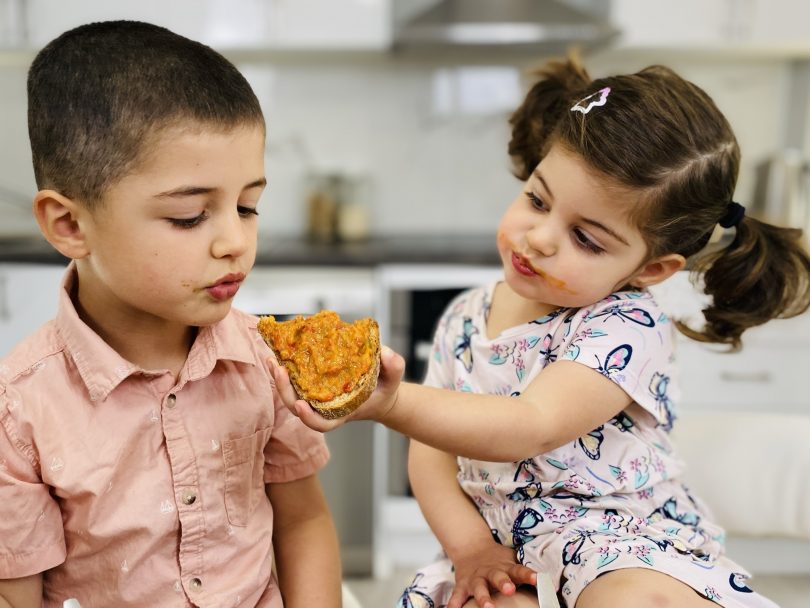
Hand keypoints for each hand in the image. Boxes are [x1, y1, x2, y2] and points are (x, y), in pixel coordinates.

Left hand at [268, 345, 405, 431]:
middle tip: (280, 371)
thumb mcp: (394, 380)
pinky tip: (277, 355)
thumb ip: (394, 367)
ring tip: (272, 360)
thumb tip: (385, 353)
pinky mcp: (312, 386)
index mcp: (342, 413)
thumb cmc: (384, 390)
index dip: (309, 418)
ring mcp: (316, 398)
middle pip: (298, 408)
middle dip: (286, 391)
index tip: (300, 405)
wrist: (378, 392)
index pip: (322, 424)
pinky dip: (285, 370)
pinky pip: (295, 381)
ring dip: (280, 380)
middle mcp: (324, 408)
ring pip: (292, 395)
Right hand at [447, 541, 536, 607]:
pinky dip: (454, 603)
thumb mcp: (512, 561)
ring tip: (488, 607)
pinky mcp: (462, 585)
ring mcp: (476, 579)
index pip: (520, 570)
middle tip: (510, 590)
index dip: (529, 575)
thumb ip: (524, 572)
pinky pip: (457, 595)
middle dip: (504, 583)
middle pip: (498, 577)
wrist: (472, 547)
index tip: (539, 580)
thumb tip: (551, 585)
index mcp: (506, 568)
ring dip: (483, 597)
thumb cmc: (499, 561)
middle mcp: (491, 573)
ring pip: (479, 588)